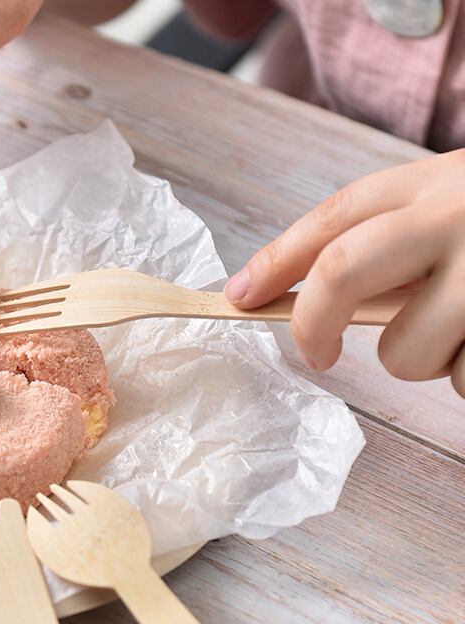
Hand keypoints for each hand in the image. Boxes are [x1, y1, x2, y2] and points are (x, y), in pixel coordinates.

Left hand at [224, 149, 464, 396]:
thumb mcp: (457, 206)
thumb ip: (394, 241)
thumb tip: (308, 295)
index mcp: (433, 185)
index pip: (334, 218)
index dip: (275, 261)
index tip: (238, 295)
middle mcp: (454, 216)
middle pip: (340, 270)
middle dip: (312, 323)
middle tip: (316, 356)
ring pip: (403, 352)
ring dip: (421, 361)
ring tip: (463, 333)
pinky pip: (462, 379)